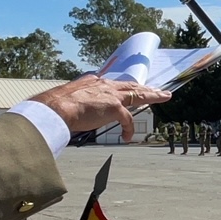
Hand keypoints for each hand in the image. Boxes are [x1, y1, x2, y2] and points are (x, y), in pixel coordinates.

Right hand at [31, 76, 170, 142]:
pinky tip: (126, 137)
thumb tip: (73, 113)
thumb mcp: (68, 100)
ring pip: (138, 94)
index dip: (123, 86)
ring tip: (165, 96)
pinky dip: (129, 129)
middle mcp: (104, 85)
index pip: (113, 83)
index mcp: (93, 82)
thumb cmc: (56, 107)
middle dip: (145, 87)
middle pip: (130, 85)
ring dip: (153, 95)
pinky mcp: (114, 107)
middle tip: (157, 88)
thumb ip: (76, 103)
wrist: (55, 108)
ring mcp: (110, 95)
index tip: (130, 86)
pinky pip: (128, 120)